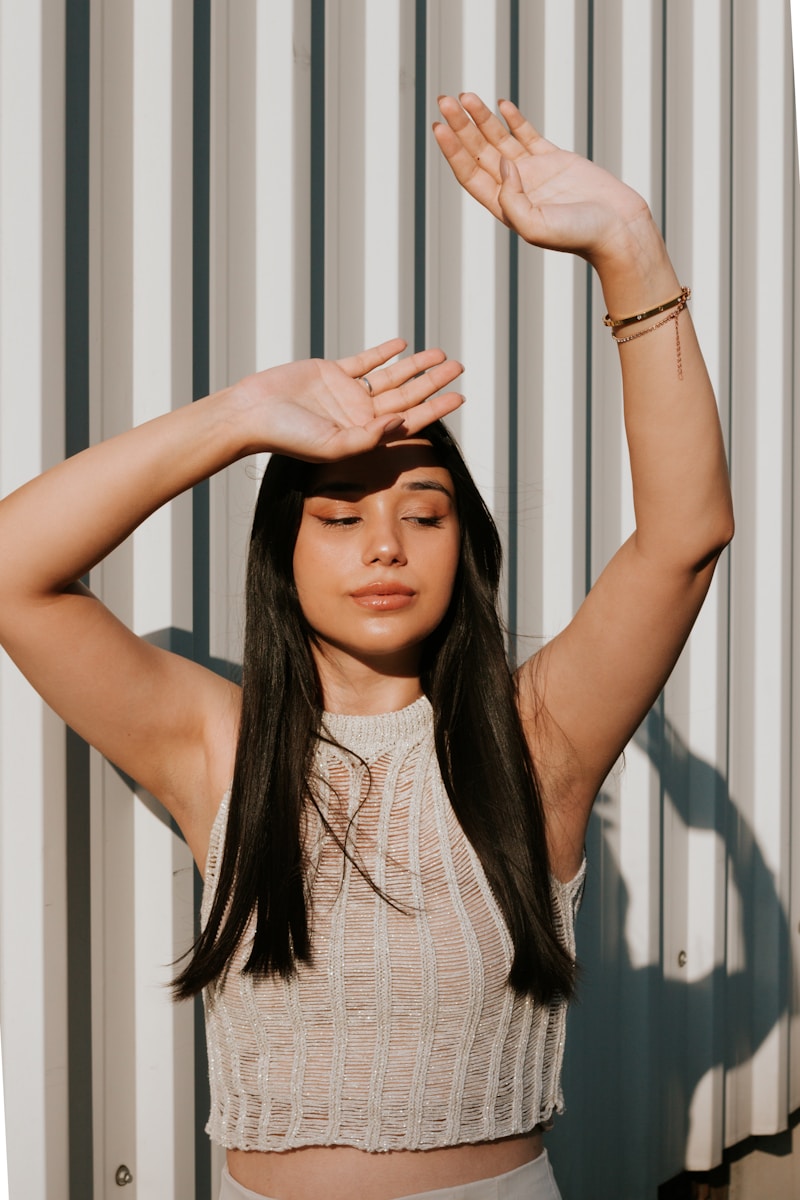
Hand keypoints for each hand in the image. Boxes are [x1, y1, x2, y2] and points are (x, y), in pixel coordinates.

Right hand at [235, 339, 463, 461]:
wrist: (252, 415)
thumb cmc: (288, 437)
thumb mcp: (332, 446)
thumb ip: (367, 438)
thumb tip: (400, 424)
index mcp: (364, 436)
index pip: (410, 421)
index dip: (436, 409)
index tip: (460, 396)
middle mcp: (359, 415)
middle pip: (406, 396)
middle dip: (433, 382)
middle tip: (459, 367)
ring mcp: (346, 393)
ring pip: (390, 376)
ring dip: (415, 365)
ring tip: (440, 355)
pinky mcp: (330, 373)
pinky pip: (364, 361)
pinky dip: (383, 352)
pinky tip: (403, 345)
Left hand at [434, 93, 652, 270]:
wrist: (617, 229)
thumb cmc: (578, 236)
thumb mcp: (534, 227)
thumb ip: (511, 199)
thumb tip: (503, 163)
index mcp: (506, 207)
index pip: (470, 174)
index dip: (453, 151)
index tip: (439, 127)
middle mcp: (516, 189)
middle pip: (480, 152)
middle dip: (461, 127)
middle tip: (445, 101)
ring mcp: (535, 173)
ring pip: (500, 140)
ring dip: (482, 118)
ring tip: (466, 97)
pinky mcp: (557, 160)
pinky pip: (529, 136)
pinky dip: (513, 120)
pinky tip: (500, 105)